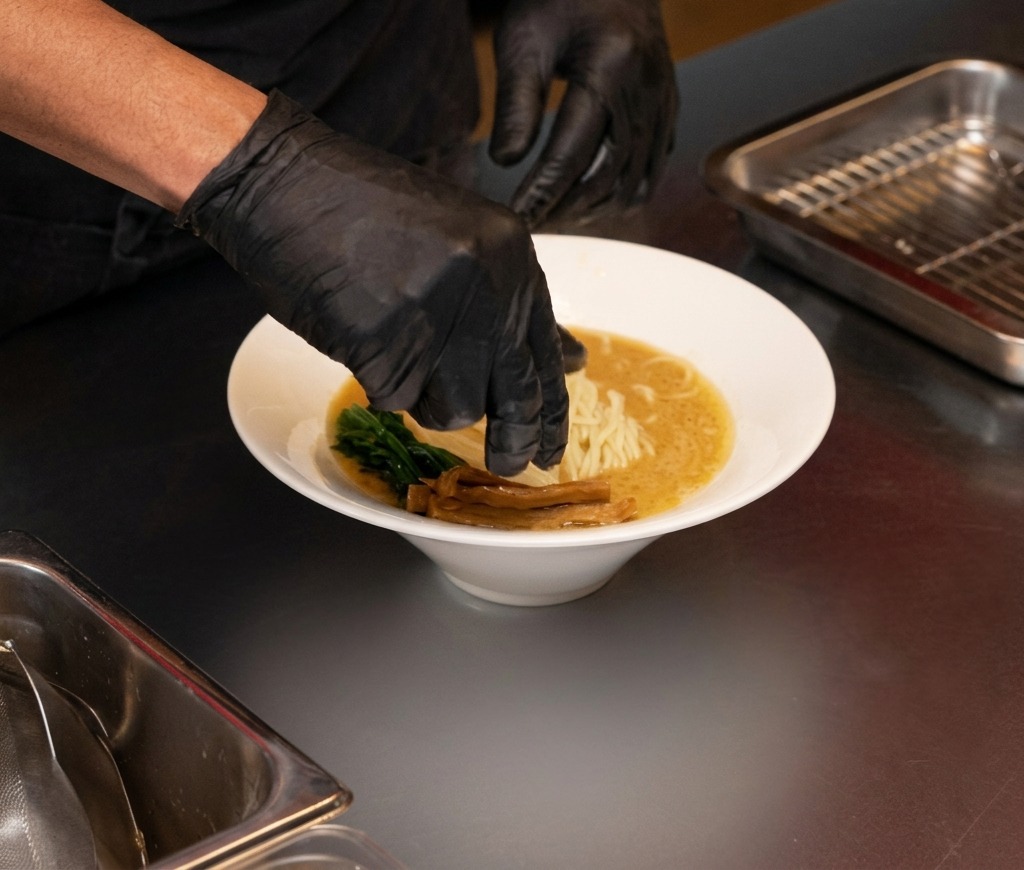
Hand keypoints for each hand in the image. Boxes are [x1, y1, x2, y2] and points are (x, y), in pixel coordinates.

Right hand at [176, 90, 568, 475]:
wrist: (283, 181)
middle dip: (514, 439)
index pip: (546, 352)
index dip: (550, 408)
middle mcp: (488, 286)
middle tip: (510, 465)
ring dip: (429, 402)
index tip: (551, 447)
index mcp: (511, 255)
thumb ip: (509, 303)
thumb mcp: (461, 242)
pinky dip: (379, 384)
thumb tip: (567, 358)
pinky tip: (362, 339)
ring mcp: (439, 315)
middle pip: (516, 393)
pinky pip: (396, 399)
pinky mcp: (386, 343)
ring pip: (459, 409)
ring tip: (398, 357)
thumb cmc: (363, 210)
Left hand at [489, 0, 677, 226]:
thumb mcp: (523, 41)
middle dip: (568, 208)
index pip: (572, 153)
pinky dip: (624, 192)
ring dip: (596, 208)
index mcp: (610, 68)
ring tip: (559, 217)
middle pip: (607, 175)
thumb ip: (515, 104)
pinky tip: (593, 201)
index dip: (544, 193)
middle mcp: (646, 89)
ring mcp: (663, 100)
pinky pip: (653, 166)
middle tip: (534, 222)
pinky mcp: (668, 107)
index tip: (519, 219)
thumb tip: (505, 163)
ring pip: (635, 180)